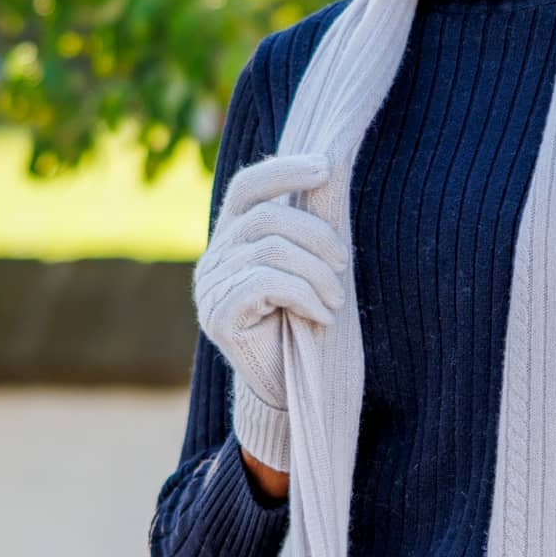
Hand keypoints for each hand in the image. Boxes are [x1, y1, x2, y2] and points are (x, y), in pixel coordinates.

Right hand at [193, 150, 348, 471]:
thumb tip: (328, 177)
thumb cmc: (302, 325)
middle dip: (316, 236)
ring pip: (270, 250)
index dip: (284, 171)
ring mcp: (210, 288)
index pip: (247, 187)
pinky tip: (322, 317)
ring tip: (336, 299)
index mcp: (232, 238)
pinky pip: (266, 284)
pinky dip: (304, 296)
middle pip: (266, 218)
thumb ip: (303, 235)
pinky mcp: (217, 316)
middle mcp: (214, 258)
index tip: (325, 168)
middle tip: (344, 264)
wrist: (286, 388)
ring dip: (316, 272)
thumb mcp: (305, 271)